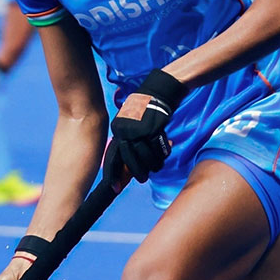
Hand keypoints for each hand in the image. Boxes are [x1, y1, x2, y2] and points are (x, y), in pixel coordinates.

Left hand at [103, 69, 185, 184]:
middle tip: (143, 179)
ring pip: (145, 158)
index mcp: (117, 130)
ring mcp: (138, 130)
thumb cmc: (145, 109)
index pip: (112, 157)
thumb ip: (128, 141)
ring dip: (154, 164)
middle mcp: (124, 131)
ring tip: (158, 162)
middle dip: (136, 173)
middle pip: (129, 161)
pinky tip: (168, 146)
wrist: (159, 90)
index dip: (112, 175)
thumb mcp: (130, 123)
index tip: (114, 189)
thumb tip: (126, 166)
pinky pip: (158, 150)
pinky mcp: (153, 129)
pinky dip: (163, 153)